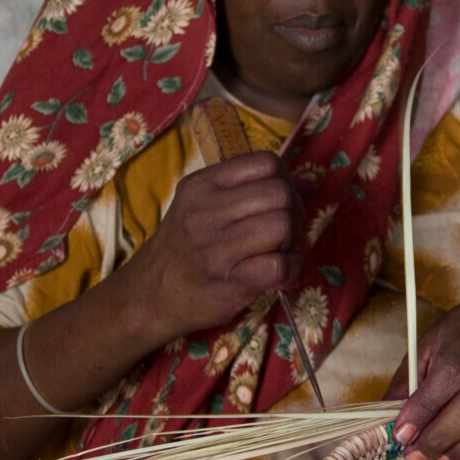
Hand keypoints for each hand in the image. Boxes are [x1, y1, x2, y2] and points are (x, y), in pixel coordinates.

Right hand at [126, 150, 304, 342]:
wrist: (149, 296)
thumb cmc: (184, 249)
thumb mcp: (206, 207)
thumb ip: (254, 190)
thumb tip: (310, 181)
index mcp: (203, 184)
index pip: (265, 162)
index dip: (285, 181)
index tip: (279, 203)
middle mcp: (207, 211)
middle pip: (280, 193)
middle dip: (294, 212)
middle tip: (285, 233)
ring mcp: (217, 247)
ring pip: (283, 225)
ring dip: (295, 241)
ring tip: (282, 252)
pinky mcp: (231, 281)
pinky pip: (281, 266)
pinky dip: (293, 270)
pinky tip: (284, 274)